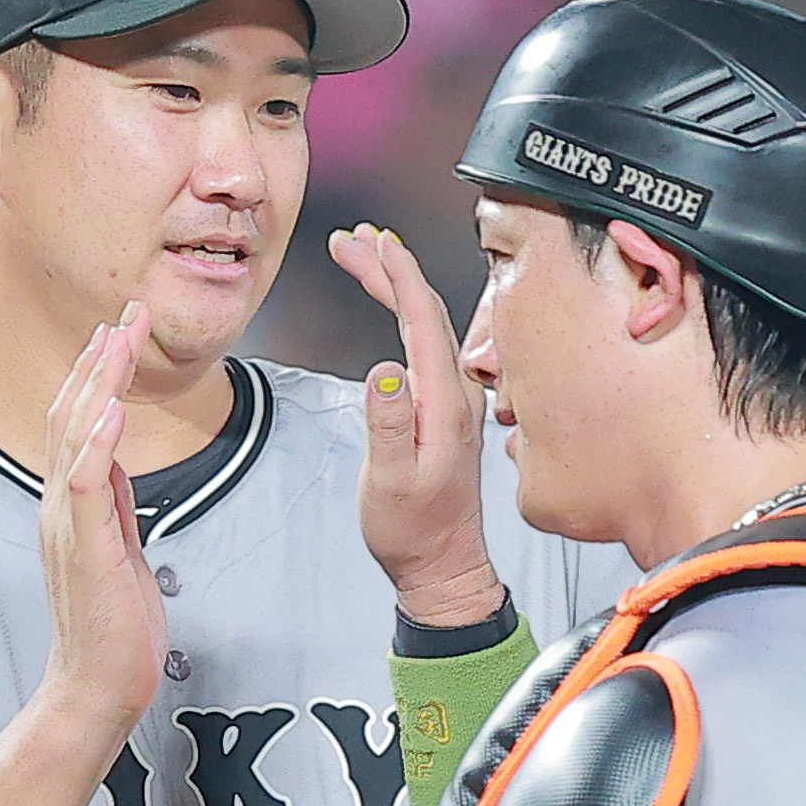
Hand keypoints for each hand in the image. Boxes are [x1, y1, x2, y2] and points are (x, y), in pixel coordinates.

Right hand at [38, 303, 167, 749]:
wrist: (95, 688)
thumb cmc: (113, 629)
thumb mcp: (120, 551)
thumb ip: (113, 507)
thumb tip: (117, 469)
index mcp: (70, 505)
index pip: (80, 424)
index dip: (98, 375)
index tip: (121, 331)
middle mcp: (60, 505)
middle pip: (74, 414)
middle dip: (102, 359)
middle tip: (127, 309)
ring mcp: (67, 524)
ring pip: (78, 435)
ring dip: (100, 382)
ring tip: (121, 335)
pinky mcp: (85, 548)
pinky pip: (88, 483)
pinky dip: (99, 440)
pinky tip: (112, 404)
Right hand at [327, 222, 503, 627]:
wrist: (443, 567)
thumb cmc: (413, 532)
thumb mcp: (391, 482)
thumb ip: (388, 425)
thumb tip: (384, 370)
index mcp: (446, 404)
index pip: (423, 319)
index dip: (396, 273)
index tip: (371, 240)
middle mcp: (458, 395)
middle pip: (425, 310)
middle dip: (388, 267)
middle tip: (348, 239)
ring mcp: (455, 401)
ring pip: (426, 324)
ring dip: (394, 286)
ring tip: (361, 256)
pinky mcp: (446, 411)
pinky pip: (426, 345)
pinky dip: (404, 314)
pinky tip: (390, 307)